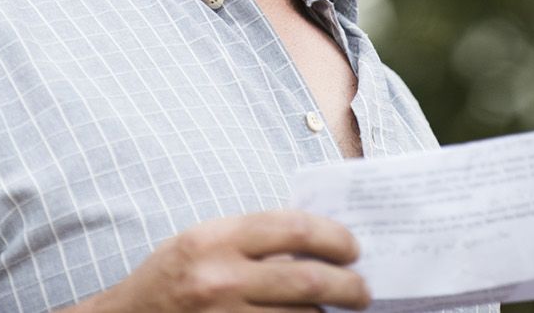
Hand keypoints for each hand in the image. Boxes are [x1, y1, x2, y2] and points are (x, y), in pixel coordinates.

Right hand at [77, 209, 369, 311]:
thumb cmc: (171, 279)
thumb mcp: (203, 244)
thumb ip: (251, 240)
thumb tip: (318, 241)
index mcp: (215, 240)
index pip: (293, 229)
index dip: (333, 237)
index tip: (353, 248)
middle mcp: (219, 280)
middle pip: (308, 282)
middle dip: (348, 287)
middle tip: (363, 291)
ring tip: (335, 312)